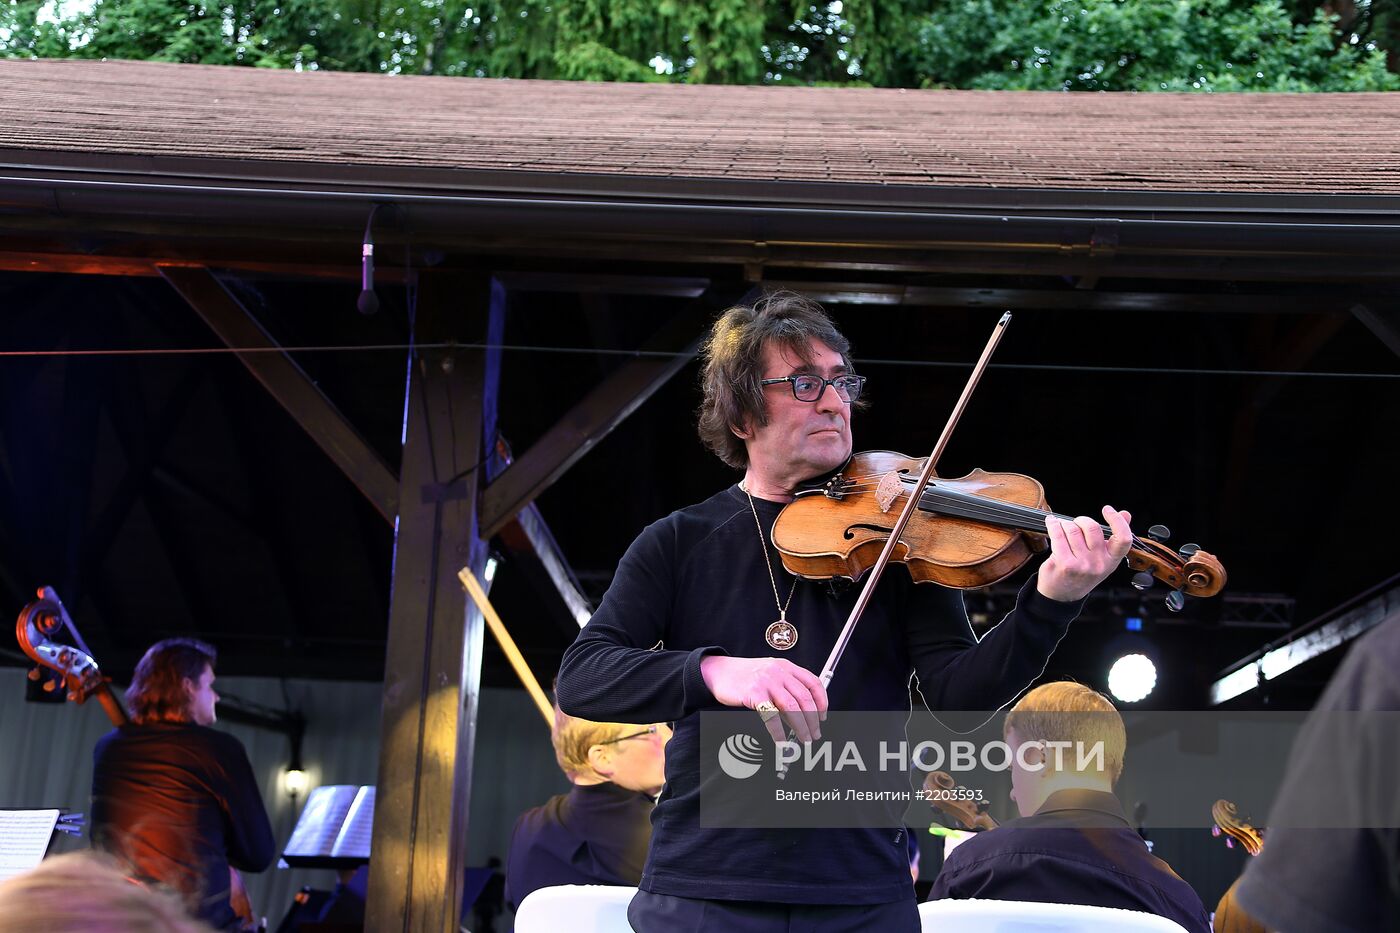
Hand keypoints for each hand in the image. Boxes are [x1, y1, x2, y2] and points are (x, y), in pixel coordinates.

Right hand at [700, 655, 826, 742]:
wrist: (719, 671)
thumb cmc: (745, 676)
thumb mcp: (770, 675)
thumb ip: (786, 690)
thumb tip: (802, 715)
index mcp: (786, 666)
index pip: (813, 683)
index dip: (822, 701)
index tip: (823, 716)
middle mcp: (779, 672)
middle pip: (804, 698)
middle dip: (813, 720)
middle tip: (814, 734)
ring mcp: (766, 682)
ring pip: (792, 708)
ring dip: (801, 727)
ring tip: (804, 739)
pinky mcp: (754, 693)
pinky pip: (771, 716)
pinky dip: (778, 732)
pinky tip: (781, 741)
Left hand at [1036, 505, 1132, 602]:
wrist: (1062, 596)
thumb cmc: (1082, 574)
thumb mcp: (1103, 559)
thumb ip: (1114, 537)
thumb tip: (1126, 514)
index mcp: (1112, 561)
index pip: (1123, 539)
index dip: (1117, 521)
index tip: (1107, 510)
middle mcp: (1099, 564)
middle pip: (1092, 528)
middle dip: (1081, 520)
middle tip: (1076, 524)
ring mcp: (1081, 564)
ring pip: (1073, 529)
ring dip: (1065, 524)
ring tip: (1061, 528)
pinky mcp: (1064, 563)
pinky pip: (1058, 534)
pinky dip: (1053, 524)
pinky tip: (1051, 523)